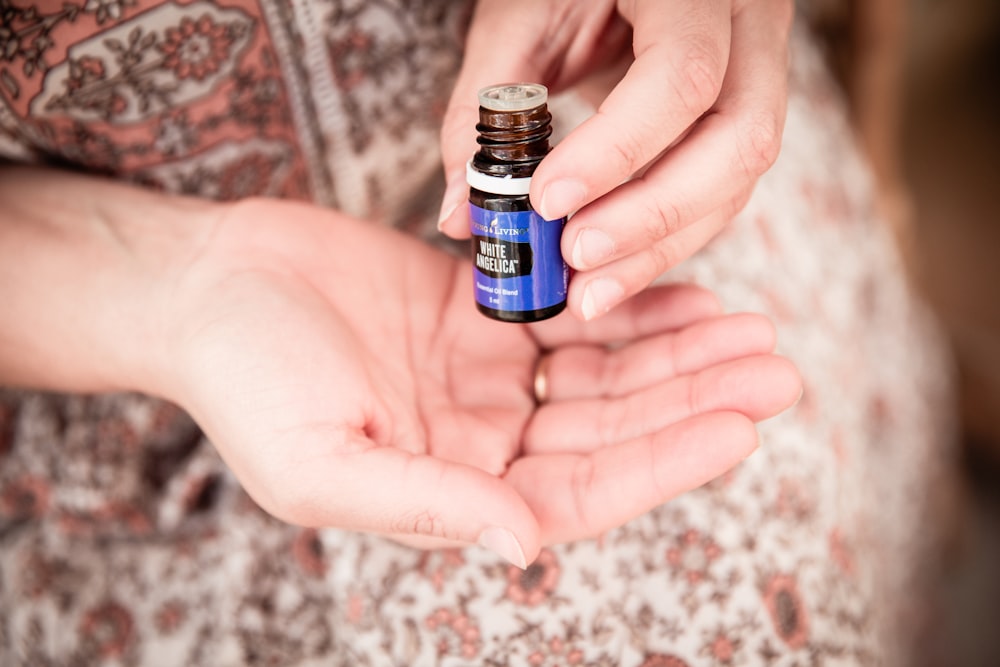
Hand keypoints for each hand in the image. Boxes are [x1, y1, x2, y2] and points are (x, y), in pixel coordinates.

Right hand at [151, 197, 799, 564]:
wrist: (209, 287)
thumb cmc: (246, 386)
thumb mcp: (322, 466)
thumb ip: (425, 506)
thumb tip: (525, 546)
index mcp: (454, 492)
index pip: (582, 492)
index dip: (663, 463)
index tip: (738, 426)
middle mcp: (482, 439)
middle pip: (612, 426)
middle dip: (693, 399)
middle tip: (774, 368)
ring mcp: (485, 374)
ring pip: (604, 367)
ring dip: (676, 348)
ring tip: (750, 325)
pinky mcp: (480, 310)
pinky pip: (570, 309)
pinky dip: (625, 301)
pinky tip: (682, 288)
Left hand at [438, 0, 792, 319]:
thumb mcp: (517, 20)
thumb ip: (484, 111)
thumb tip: (461, 218)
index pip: (680, 76)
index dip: (617, 150)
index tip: (546, 202)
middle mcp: (747, 25)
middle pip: (739, 139)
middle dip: (653, 215)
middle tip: (576, 259)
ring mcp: (760, 68)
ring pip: (740, 175)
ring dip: (663, 244)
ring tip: (590, 291)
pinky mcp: (747, 111)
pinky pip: (725, 187)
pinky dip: (670, 235)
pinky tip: (616, 268)